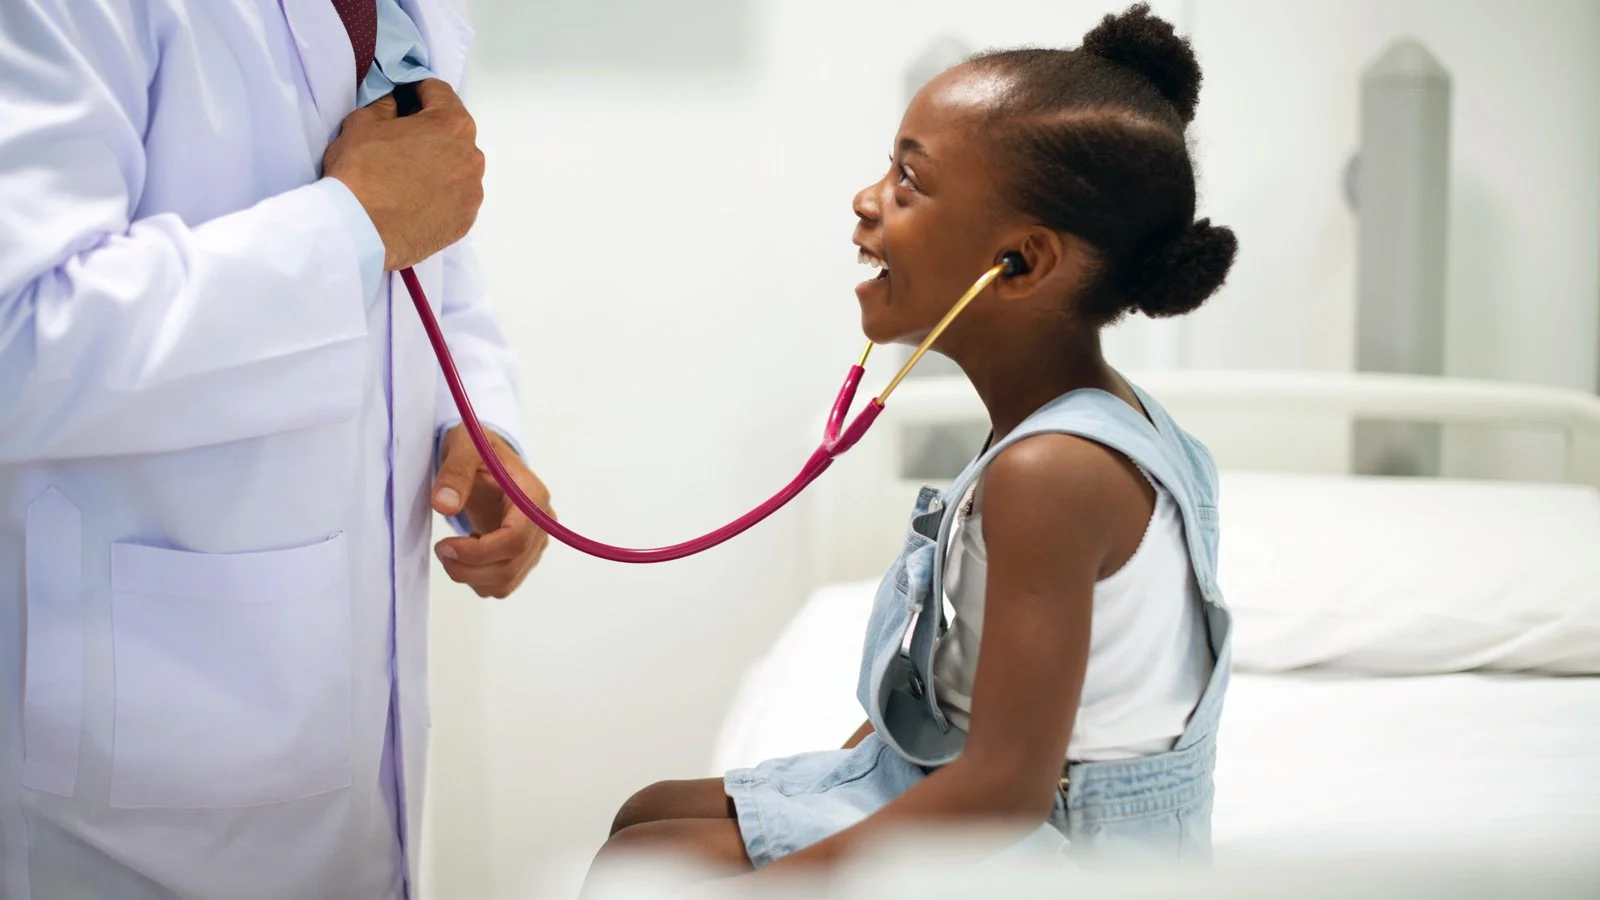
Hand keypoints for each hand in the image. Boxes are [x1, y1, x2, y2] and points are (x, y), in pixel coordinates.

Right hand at [322, 79, 484, 269]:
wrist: (360, 231)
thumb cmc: (360, 171)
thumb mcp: (363, 122)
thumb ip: (386, 104)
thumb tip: (395, 102)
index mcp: (452, 124)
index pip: (438, 92)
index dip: (415, 89)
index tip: (401, 96)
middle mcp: (472, 156)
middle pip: (451, 131)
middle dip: (428, 129)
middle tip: (400, 138)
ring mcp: (472, 192)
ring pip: (456, 166)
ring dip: (437, 162)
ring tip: (406, 174)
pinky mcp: (465, 220)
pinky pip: (455, 197)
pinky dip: (439, 193)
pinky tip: (415, 198)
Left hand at [431, 425, 552, 597]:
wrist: (488, 459)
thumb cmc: (480, 449)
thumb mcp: (464, 447)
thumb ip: (455, 472)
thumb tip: (444, 505)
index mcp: (532, 497)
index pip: (515, 540)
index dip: (479, 552)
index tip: (445, 545)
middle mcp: (542, 524)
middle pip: (510, 567)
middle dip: (468, 568)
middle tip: (441, 549)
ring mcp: (535, 543)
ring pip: (506, 582)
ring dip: (471, 576)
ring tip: (453, 548)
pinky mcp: (524, 556)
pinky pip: (503, 584)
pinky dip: (478, 578)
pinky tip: (469, 551)